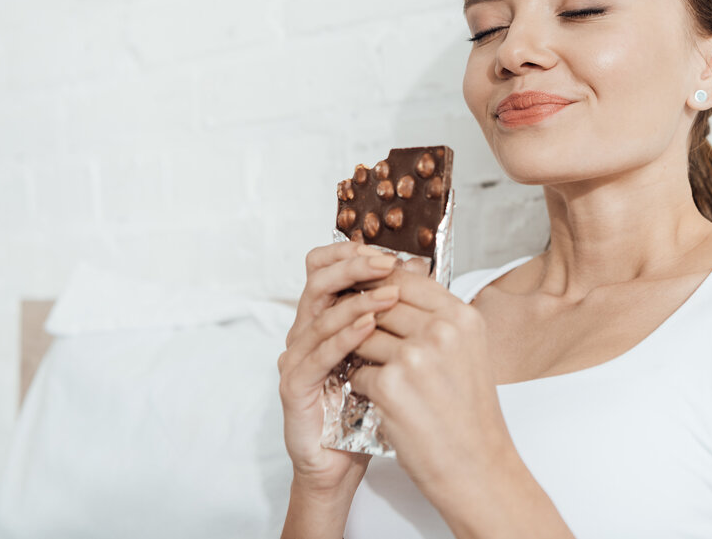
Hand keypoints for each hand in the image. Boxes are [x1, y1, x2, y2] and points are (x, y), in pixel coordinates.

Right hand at [277, 241, 401, 494]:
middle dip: (354, 267)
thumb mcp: (384, 354)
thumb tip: (417, 271)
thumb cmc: (365, 408)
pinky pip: (319, 355)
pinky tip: (369, 328)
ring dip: (357, 302)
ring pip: (320, 316)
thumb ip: (390, 315)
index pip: (325, 270)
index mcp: (323, 319)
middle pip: (318, 282)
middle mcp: (304, 333)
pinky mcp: (294, 386)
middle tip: (387, 262)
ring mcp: (296, 358)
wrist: (342, 463)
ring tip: (390, 294)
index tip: (387, 249)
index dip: (350, 254)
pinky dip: (345, 338)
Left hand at [348, 268, 514, 503]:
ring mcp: (415, 357)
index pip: (407, 279)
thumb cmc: (470, 414)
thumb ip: (437, 320)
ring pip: (363, 336)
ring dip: (361, 353)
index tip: (365, 292)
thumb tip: (398, 289)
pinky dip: (361, 385)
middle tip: (353, 329)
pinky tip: (379, 399)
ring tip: (374, 370)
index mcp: (461, 317)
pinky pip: (357, 373)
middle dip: (363, 318)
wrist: (477, 467)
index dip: (380, 284)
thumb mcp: (468, 352)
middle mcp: (441, 331)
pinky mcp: (391, 386)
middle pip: (381, 304)